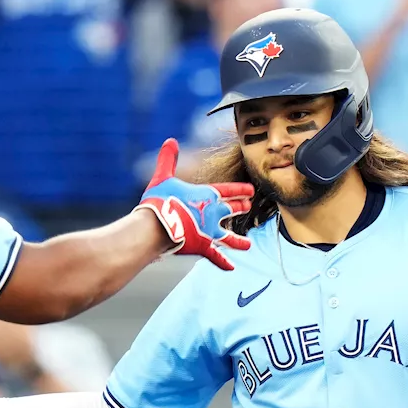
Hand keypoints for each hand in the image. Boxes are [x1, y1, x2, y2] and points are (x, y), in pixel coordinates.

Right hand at [138, 139, 252, 270]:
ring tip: (248, 245)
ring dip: (238, 240)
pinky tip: (232, 267)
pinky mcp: (202, 247)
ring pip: (228, 237)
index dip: (240, 190)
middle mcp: (212, 213)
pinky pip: (215, 256)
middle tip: (249, 206)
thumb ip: (167, 159)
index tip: (251, 190)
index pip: (228, 191)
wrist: (155, 227)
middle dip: (240, 207)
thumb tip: (170, 140)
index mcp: (206, 195)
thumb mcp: (162, 177)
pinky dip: (223, 262)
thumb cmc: (159, 201)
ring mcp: (209, 231)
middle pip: (231, 210)